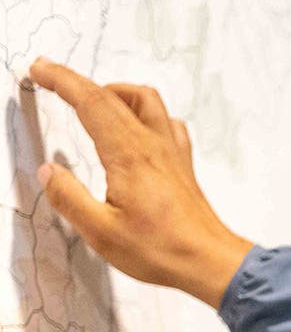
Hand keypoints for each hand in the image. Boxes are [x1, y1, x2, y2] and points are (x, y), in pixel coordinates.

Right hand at [27, 58, 254, 306]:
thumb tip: (49, 172)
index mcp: (129, 155)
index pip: (91, 102)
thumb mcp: (102, 232)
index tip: (39, 69)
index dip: (61, 80)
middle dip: (77, 81)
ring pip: (147, 101)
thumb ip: (70, 199)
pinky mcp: (183, 166)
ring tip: (93, 102)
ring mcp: (173, 153)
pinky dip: (146, 114)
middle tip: (50, 77)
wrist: (211, 262)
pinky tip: (137, 129)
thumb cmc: (163, 251)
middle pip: (113, 95)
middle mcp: (153, 146)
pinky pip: (167, 124)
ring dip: (116, 92)